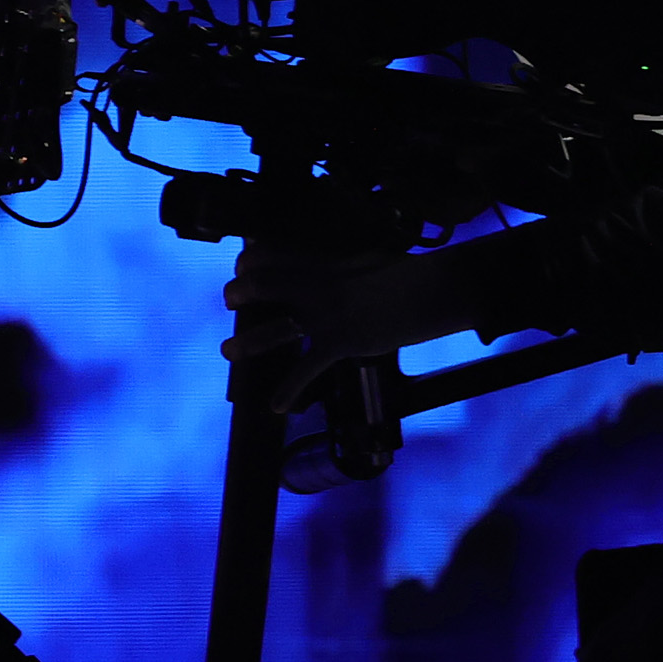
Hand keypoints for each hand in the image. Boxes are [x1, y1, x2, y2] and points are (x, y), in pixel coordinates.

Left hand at [221, 243, 495, 411]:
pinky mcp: (341, 343)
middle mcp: (318, 286)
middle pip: (263, 286)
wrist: (434, 289)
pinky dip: (287, 391)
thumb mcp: (365, 257)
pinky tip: (275, 407)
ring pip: (275, 331)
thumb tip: (326, 266)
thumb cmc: (405, 274)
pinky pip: (306, 370)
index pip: (273, 254)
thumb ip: (339, 262)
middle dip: (239, 293)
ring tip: (228, 350)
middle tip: (230, 300)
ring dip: (247, 343)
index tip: (242, 266)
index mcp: (323, 261)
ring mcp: (327, 316)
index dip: (251, 261)